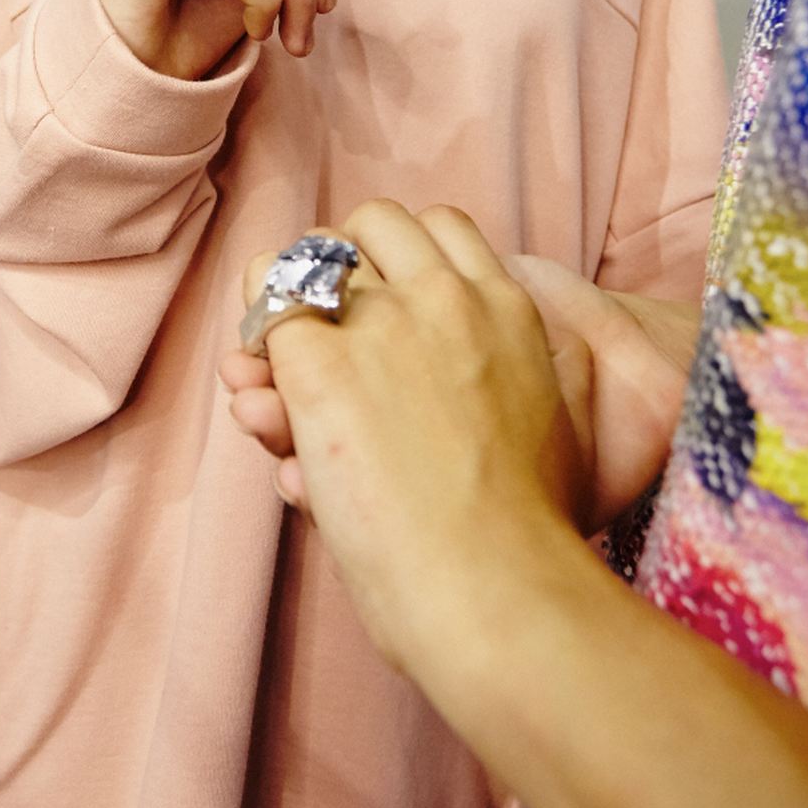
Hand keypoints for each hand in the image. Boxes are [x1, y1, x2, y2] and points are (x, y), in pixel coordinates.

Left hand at [224, 228, 699, 529]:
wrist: (495, 584)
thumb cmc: (528, 535)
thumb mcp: (552, 427)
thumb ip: (521, 381)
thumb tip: (477, 377)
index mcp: (506, 308)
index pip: (440, 227)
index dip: (400, 257)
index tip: (384, 297)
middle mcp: (443, 297)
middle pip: (374, 223)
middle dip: (342, 260)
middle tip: (328, 317)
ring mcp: (379, 326)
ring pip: (309, 253)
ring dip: (289, 292)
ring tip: (280, 348)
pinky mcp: (319, 365)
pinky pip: (265, 308)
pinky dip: (254, 340)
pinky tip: (258, 385)